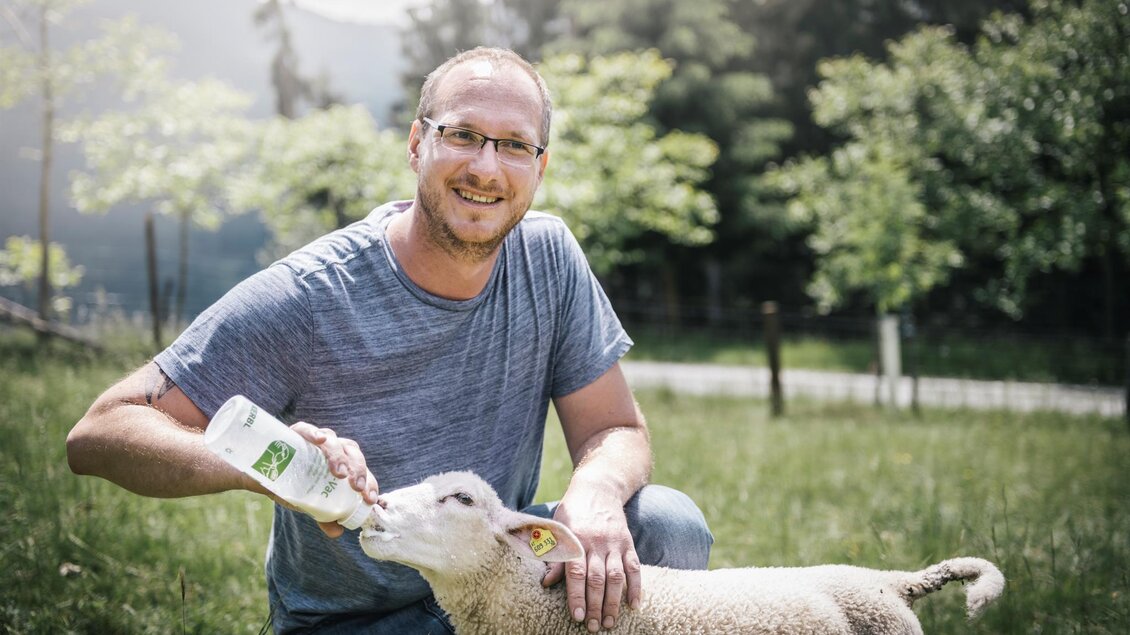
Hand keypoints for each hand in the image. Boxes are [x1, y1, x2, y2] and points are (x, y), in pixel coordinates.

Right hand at [290, 422, 380, 536]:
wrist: (264, 476)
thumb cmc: (295, 485)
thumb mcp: (310, 503)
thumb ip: (324, 516)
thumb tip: (337, 532)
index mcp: (342, 462)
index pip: (360, 469)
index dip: (369, 482)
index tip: (369, 498)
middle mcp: (332, 448)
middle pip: (352, 452)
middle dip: (358, 469)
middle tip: (356, 487)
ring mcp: (315, 439)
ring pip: (333, 441)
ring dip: (339, 456)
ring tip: (339, 473)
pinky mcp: (296, 433)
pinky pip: (306, 429)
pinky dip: (315, 433)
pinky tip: (321, 439)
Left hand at [542, 496, 641, 631]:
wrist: (599, 487)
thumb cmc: (573, 512)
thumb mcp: (558, 528)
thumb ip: (554, 556)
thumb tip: (546, 583)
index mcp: (576, 539)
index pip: (576, 573)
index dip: (577, 596)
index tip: (578, 617)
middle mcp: (596, 543)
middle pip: (597, 579)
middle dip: (596, 605)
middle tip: (594, 627)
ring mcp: (614, 543)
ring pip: (616, 577)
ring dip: (614, 602)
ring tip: (610, 622)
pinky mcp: (628, 543)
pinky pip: (634, 568)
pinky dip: (636, 588)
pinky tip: (634, 606)